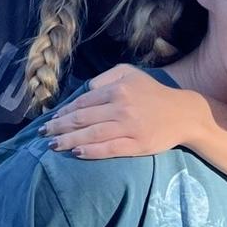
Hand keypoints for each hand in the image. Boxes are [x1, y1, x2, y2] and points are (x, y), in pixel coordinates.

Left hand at [41, 64, 199, 159]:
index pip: (83, 102)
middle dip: (59, 127)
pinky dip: (90, 151)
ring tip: (52, 145)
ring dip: (68, 140)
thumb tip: (85, 90)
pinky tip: (76, 152)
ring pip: (91, 135)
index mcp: (118, 89)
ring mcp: (129, 127)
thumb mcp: (130, 74)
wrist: (183, 114)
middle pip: (83, 119)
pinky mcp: (137, 145)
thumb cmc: (153, 93)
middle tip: (43, 134)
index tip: (50, 120)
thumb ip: (106, 78)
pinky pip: (108, 149)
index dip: (64, 112)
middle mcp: (121, 107)